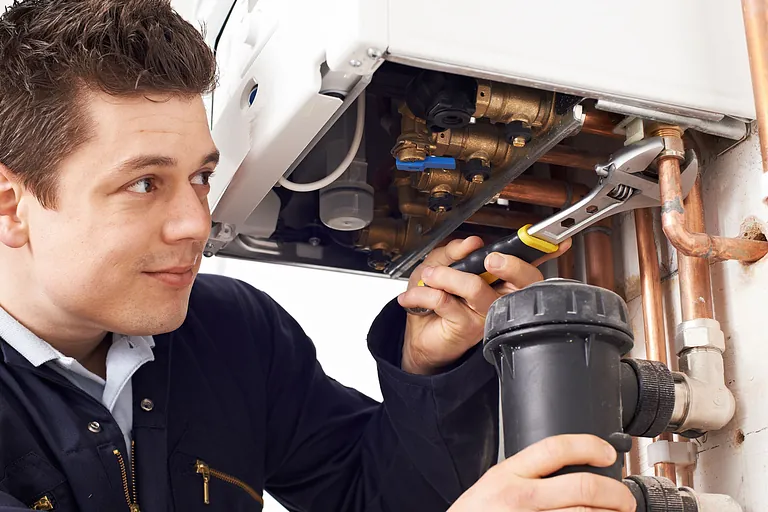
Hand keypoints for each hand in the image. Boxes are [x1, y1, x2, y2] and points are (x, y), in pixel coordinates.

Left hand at [397, 236, 570, 374]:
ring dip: (446, 276)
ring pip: (475, 287)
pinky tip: (414, 297)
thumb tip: (472, 242)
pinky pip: (446, 301)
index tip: (560, 241)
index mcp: (499, 278)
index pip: (528, 265)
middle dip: (507, 263)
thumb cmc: (432, 300)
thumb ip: (454, 251)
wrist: (417, 334)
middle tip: (487, 258)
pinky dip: (424, 292)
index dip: (546, 252)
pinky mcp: (468, 328)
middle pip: (522, 279)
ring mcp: (486, 313)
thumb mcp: (438, 264)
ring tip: (430, 275)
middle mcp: (499, 297)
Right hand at [448, 434, 634, 511]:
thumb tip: (566, 469)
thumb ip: (523, 475)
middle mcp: (520, 499)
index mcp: (508, 474)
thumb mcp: (492, 485)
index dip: (588, 446)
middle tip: (624, 498)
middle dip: (615, 493)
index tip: (607, 453)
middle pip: (582, 486)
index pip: (555, 448)